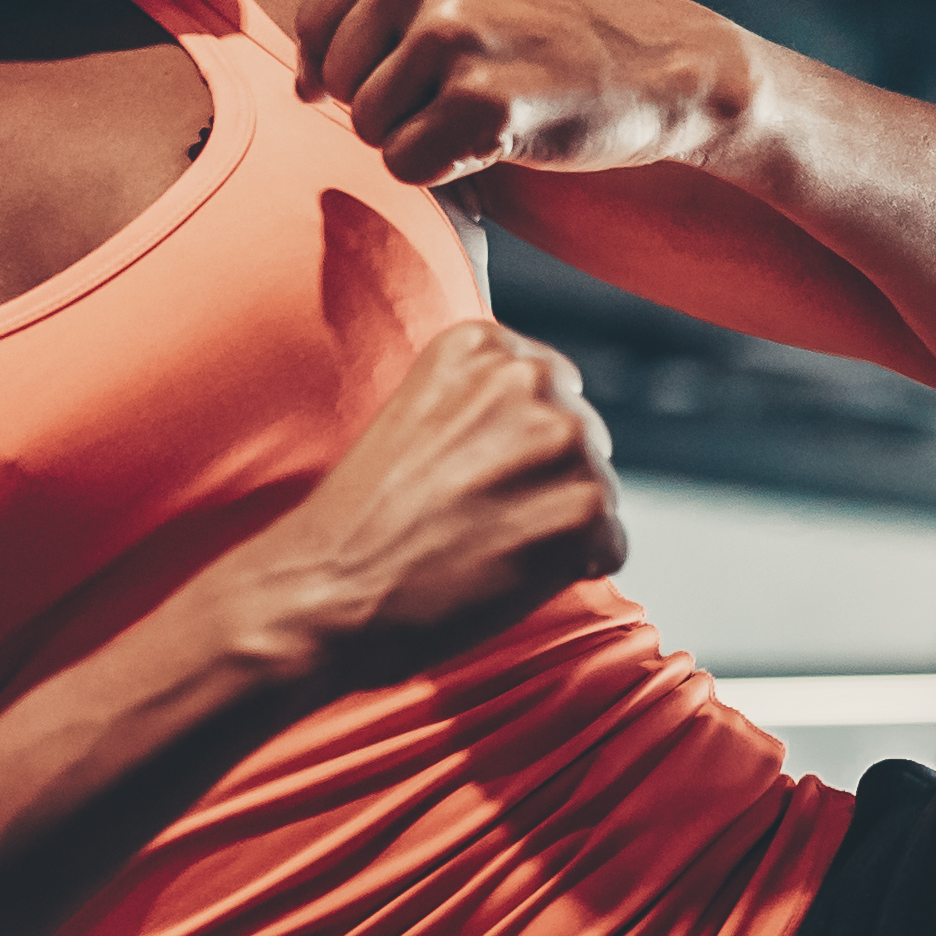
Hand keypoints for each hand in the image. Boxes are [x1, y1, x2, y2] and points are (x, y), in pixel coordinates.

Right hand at [229, 324, 624, 686]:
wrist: (324, 590)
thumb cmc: (362, 520)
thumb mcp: (420, 418)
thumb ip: (488, 404)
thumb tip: (561, 419)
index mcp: (483, 346)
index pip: (554, 391)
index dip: (520, 449)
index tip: (468, 474)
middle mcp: (529, 378)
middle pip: (584, 440)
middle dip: (546, 485)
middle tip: (474, 520)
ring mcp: (562, 440)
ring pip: (600, 495)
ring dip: (558, 531)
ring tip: (483, 547)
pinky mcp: (586, 508)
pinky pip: (611, 547)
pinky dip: (573, 570)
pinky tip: (507, 574)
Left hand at [286, 0, 757, 188]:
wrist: (658, 63)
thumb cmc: (542, 32)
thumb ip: (368, 8)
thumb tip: (300, 88)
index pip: (316, 31)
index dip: (364, 69)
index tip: (437, 63)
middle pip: (338, 83)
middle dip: (394, 105)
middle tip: (472, 86)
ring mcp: (453, 31)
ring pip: (367, 128)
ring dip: (424, 137)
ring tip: (489, 106)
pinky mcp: (483, 99)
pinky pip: (407, 166)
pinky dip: (449, 171)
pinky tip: (505, 135)